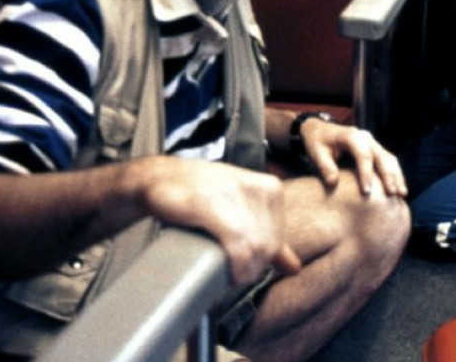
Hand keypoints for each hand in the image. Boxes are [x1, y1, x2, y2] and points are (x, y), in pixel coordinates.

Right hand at [132, 157, 302, 285]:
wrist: (161, 178)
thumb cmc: (202, 194)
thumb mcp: (241, 207)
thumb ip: (268, 234)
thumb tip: (294, 268)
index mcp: (271, 188)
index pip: (278, 238)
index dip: (263, 261)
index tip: (246, 268)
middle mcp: (258, 187)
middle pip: (267, 245)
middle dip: (254, 269)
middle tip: (236, 277)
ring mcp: (235, 194)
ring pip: (255, 247)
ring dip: (244, 271)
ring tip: (230, 277)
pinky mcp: (211, 204)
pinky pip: (236, 245)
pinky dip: (236, 266)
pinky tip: (229, 274)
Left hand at [299, 116, 407, 198]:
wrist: (320, 131)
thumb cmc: (317, 143)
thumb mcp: (316, 153)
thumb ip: (325, 167)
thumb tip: (333, 183)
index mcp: (351, 136)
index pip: (363, 155)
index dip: (366, 174)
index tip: (366, 192)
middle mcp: (366, 137)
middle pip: (382, 156)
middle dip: (388, 176)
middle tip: (392, 194)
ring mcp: (373, 143)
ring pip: (390, 159)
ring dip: (396, 176)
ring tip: (401, 194)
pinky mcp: (376, 150)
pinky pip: (389, 161)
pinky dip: (395, 174)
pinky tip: (399, 189)